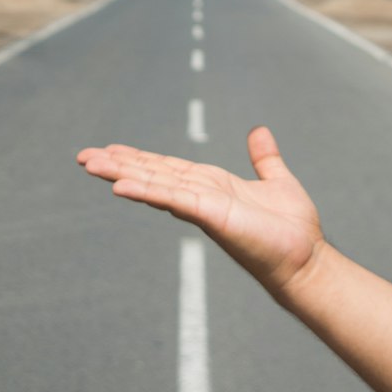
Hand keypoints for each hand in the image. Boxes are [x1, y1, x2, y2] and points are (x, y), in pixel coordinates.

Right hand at [77, 126, 325, 300]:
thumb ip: (264, 159)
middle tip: (84, 156)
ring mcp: (202, 206)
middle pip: (152, 175)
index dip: (139, 158)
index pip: (167, 168)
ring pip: (154, 185)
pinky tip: (121, 186)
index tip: (111, 149)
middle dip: (118, 165)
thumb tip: (259, 131)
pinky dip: (147, 191)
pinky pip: (173, 199)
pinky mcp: (211, 215)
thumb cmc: (293, 229)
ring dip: (121, 174)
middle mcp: (200, 195)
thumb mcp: (277, 181)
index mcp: (211, 186)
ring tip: (90, 164)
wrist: (307, 260)